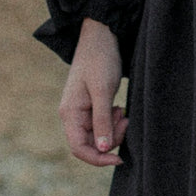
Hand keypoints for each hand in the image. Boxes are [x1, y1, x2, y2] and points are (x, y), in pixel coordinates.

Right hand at [58, 18, 128, 165]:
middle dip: (111, 139)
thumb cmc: (100, 60)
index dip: (99, 159)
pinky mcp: (90, 106)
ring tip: (123, 112)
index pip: (79, 148)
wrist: (101, 36)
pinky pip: (101, 124)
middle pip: (90, 144)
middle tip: (126, 120)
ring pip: (98, 135)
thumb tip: (103, 149)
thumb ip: (102, 121)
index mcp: (69, 113)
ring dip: (113, 129)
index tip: (120, 158)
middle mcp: (71, 115)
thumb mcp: (103, 91)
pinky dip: (112, 121)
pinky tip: (119, 108)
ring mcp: (80, 111)